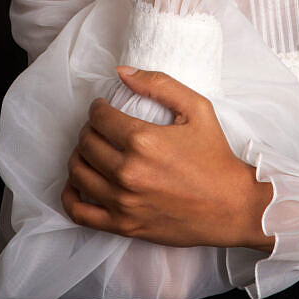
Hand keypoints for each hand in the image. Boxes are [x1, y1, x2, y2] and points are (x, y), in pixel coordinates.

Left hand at [61, 68, 274, 251]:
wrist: (228, 204)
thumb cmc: (214, 155)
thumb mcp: (196, 108)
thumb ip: (159, 84)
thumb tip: (122, 73)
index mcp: (144, 141)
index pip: (99, 118)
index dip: (98, 108)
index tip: (104, 108)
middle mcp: (128, 172)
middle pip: (85, 143)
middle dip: (89, 129)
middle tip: (101, 127)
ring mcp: (122, 202)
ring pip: (77, 173)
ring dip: (79, 156)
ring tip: (93, 150)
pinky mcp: (122, 225)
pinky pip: (78, 211)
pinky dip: (70, 195)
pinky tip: (81, 182)